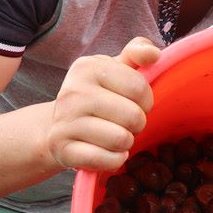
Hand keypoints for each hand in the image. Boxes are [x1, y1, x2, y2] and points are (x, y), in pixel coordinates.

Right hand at [47, 37, 160, 171]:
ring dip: (126, 143)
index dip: (146, 101)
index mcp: (87, 67)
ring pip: (121, 139)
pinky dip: (115, 160)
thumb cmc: (97, 95)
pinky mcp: (62, 149)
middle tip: (125, 123)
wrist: (58, 125)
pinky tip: (109, 152)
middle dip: (137, 124)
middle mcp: (72, 92)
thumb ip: (137, 53)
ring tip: (116, 136)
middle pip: (133, 116)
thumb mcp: (114, 68)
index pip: (139, 87)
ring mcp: (64, 122)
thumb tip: (154, 54)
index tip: (136, 103)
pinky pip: (106, 160)